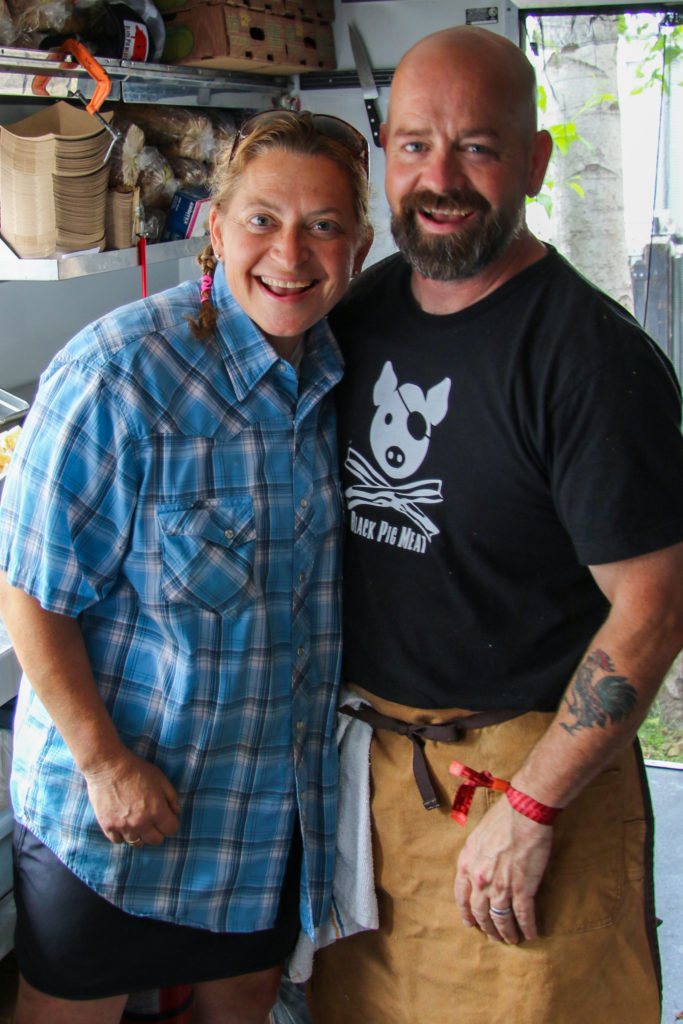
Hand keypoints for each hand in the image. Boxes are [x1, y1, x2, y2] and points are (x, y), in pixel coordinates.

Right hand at [83, 748, 180, 846]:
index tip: (165, 816)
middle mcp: (141, 823)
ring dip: (139, 834)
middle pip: (156, 840)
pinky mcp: (108, 826)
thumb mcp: (160, 778)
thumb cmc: (136, 769)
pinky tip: (123, 823)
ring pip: (137, 843)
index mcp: (157, 811)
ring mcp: (123, 826)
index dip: (170, 822)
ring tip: (136, 822)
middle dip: (157, 830)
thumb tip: (176, 812)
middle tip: (151, 819)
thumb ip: (172, 797)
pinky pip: (118, 841)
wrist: (108, 766)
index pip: (172, 830)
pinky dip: (122, 835)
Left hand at [454, 796, 552, 943]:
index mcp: (467, 865)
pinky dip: (527, 927)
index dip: (466, 913)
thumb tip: (477, 868)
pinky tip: (531, 934)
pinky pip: (524, 915)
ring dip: (506, 932)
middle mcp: (480, 880)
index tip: (470, 923)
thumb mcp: (477, 837)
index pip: (462, 897)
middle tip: (492, 936)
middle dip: (486, 927)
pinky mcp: (523, 888)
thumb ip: (474, 856)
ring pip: (501, 919)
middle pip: (481, 912)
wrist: (524, 813)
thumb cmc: (502, 819)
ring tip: (511, 939)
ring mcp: (501, 886)